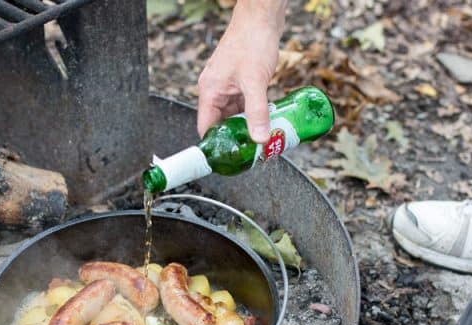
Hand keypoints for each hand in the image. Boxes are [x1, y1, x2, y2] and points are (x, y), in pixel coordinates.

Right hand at [197, 0, 285, 142]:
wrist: (262, 18)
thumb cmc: (252, 42)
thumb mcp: (255, 82)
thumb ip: (257, 112)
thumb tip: (260, 138)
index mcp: (210, 91)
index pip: (206, 127)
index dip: (215, 145)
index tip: (227, 159)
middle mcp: (215, 89)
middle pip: (221, 123)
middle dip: (236, 137)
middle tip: (251, 152)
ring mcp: (228, 85)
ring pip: (235, 114)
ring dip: (247, 125)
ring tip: (261, 139)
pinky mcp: (241, 81)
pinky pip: (244, 104)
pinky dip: (254, 113)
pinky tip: (266, 120)